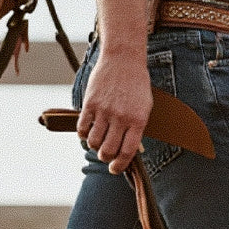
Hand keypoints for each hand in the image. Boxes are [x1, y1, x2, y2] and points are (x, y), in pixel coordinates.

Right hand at [76, 53, 152, 174]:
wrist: (124, 58)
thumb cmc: (136, 85)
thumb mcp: (145, 108)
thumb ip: (137, 129)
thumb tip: (127, 151)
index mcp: (137, 121)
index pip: (127, 152)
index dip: (119, 165)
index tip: (115, 169)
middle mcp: (121, 118)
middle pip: (108, 151)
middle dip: (106, 158)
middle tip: (106, 155)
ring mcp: (104, 110)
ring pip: (94, 142)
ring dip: (95, 146)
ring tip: (98, 140)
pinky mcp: (90, 103)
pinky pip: (82, 128)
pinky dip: (83, 135)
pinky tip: (88, 131)